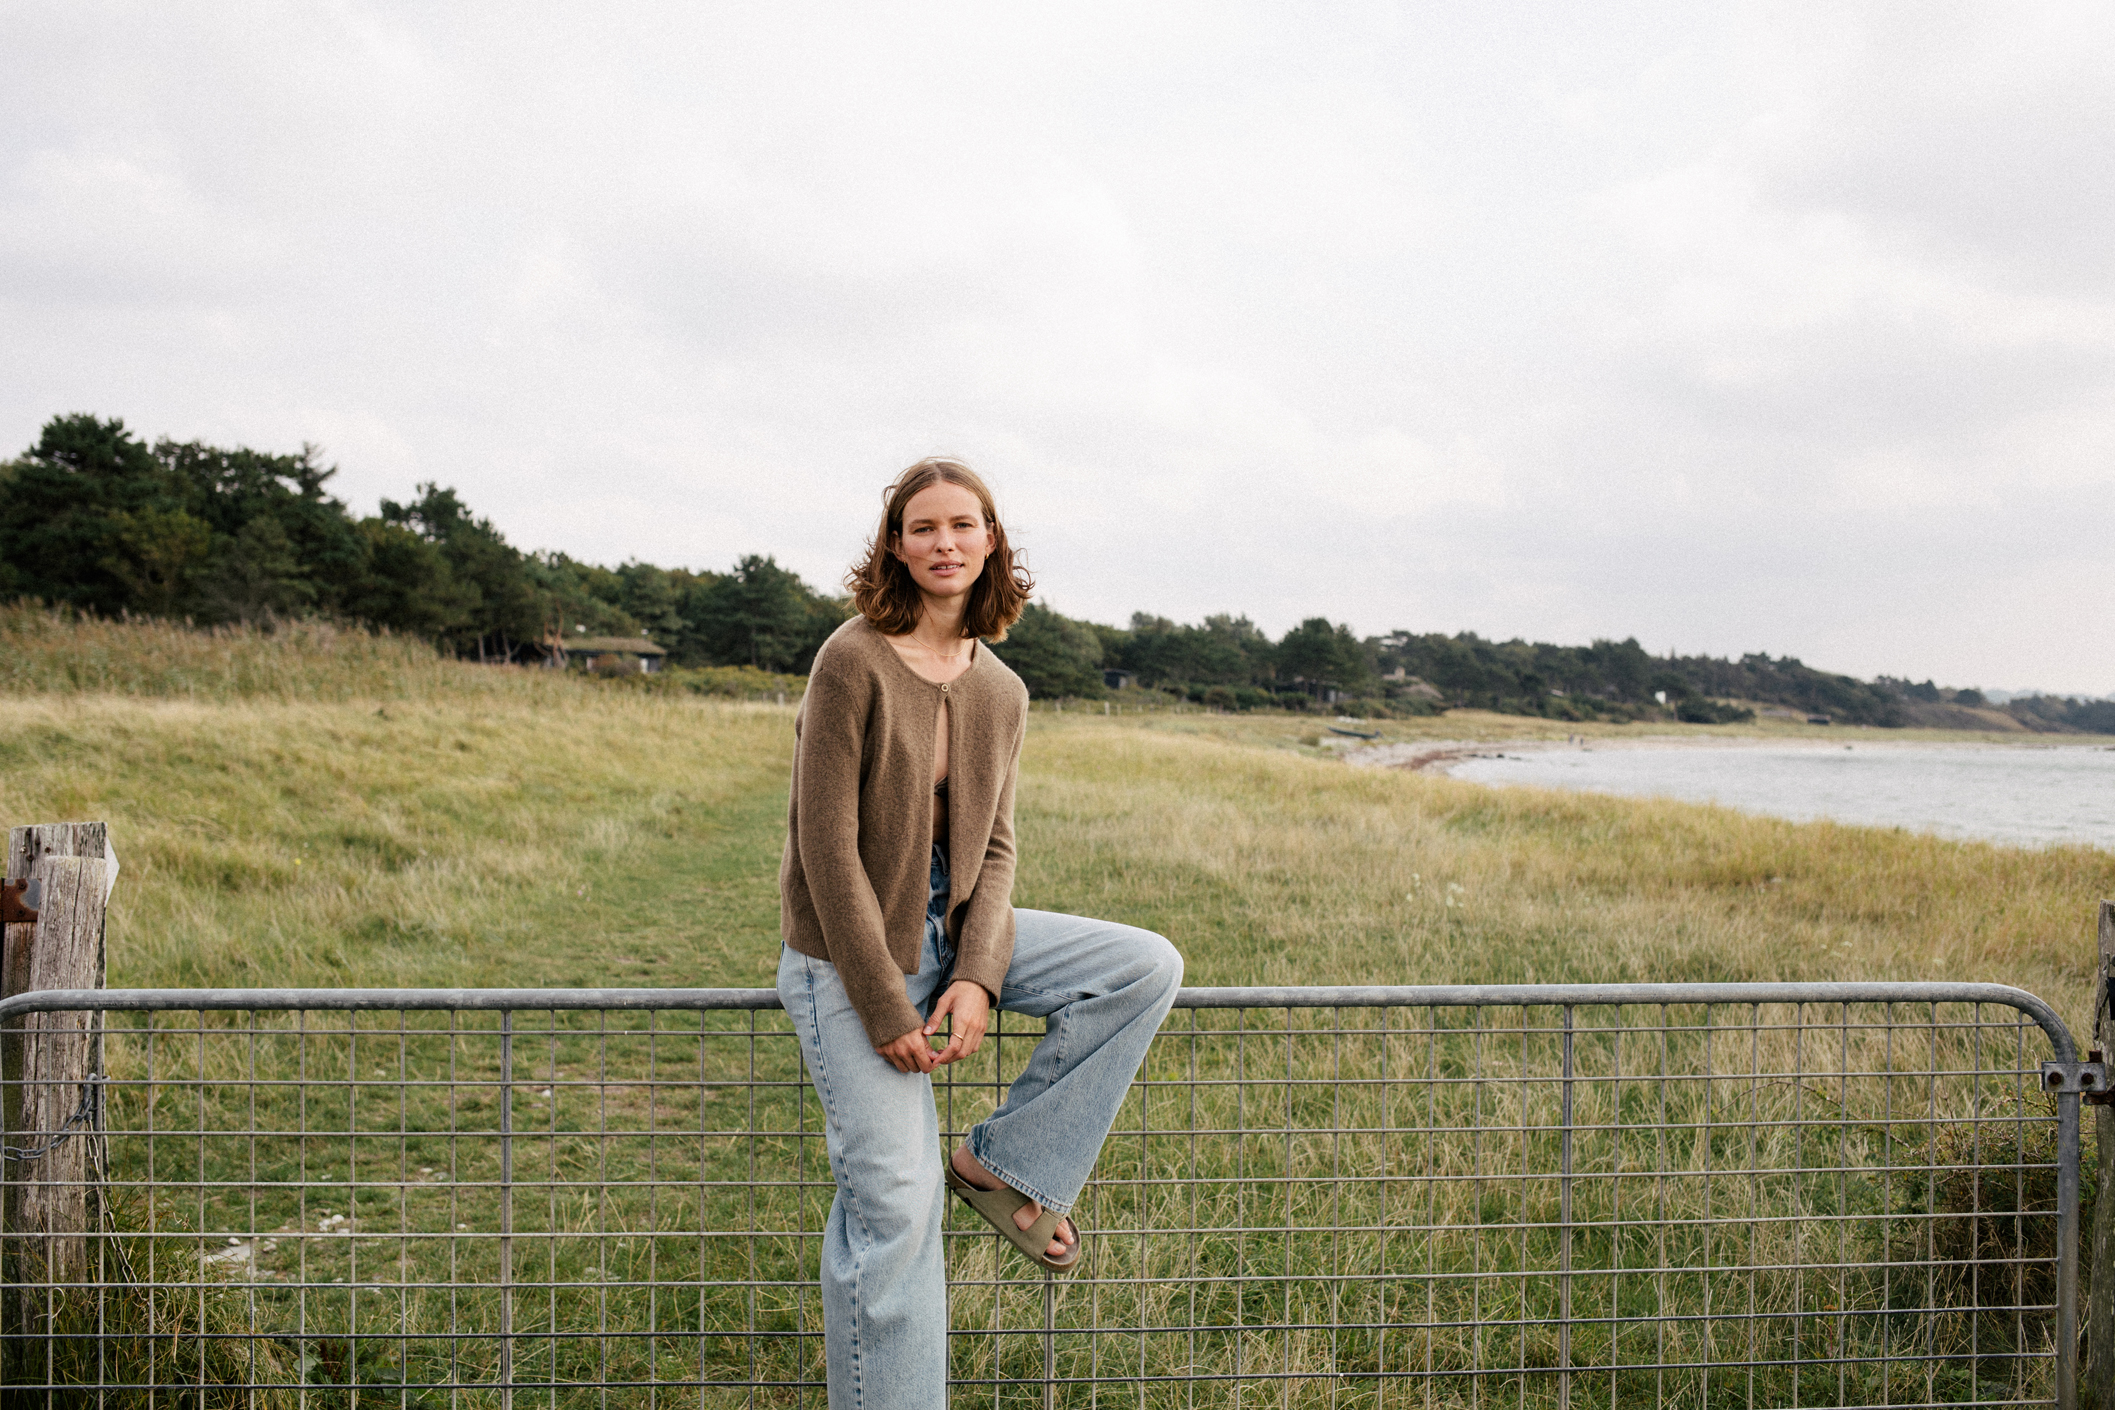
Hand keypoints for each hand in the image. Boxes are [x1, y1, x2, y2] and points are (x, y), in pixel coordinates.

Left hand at [875, 981, 990, 1072]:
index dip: (944, 1057)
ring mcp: (980, 1029)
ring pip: (969, 1051)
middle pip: (962, 1053)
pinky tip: (955, 1048)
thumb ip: (935, 1018)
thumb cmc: (960, 990)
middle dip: (948, 1059)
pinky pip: (975, 1046)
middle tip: (936, 1059)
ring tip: (944, 1054)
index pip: (955, 1047)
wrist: (979, 983)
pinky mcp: (983, 1029)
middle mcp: (974, 1027)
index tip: (934, 1061)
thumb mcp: (944, 1001)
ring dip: (956, 1056)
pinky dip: (965, 1051)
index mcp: (963, 1020)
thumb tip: (926, 1034)